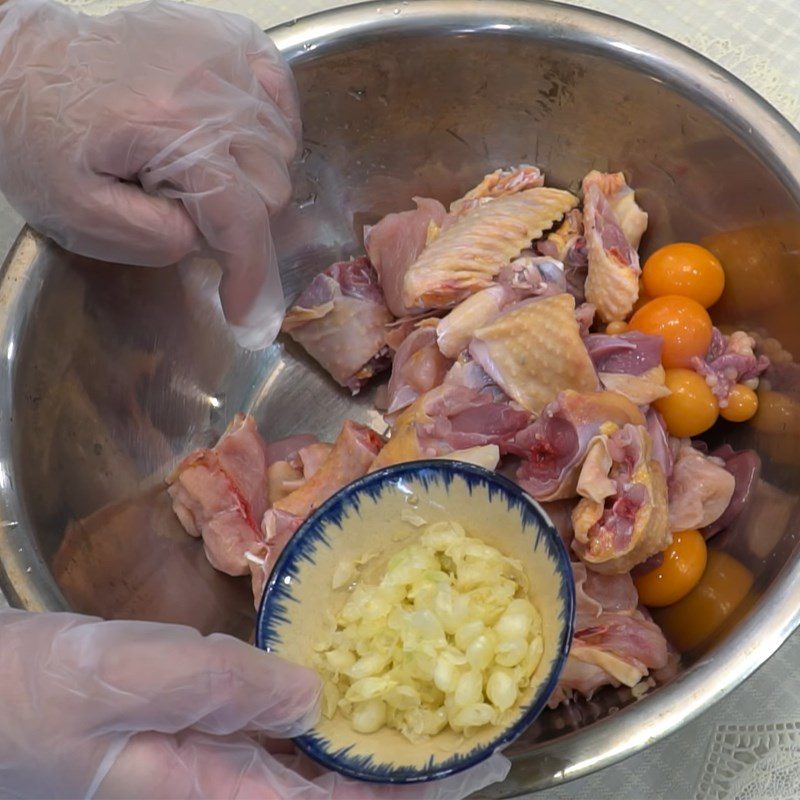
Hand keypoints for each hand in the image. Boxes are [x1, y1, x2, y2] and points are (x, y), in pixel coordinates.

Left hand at [0, 0, 299, 348]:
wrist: (17, 67)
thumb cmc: (40, 138)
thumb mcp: (79, 212)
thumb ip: (151, 237)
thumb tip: (203, 238)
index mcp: (166, 127)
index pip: (242, 215)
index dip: (248, 270)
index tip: (239, 305)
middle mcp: (206, 84)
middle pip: (272, 184)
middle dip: (242, 219)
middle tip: (195, 217)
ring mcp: (219, 54)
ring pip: (283, 144)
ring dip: (255, 176)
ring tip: (203, 174)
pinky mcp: (223, 37)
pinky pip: (279, 91)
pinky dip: (272, 124)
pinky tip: (237, 141)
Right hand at [0, 610, 509, 797]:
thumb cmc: (30, 694)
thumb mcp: (126, 678)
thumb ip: (224, 687)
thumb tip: (316, 695)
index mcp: (214, 791)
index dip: (414, 794)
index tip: (480, 764)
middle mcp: (222, 784)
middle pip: (337, 793)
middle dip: (409, 768)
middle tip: (473, 725)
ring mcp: (210, 758)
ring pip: (313, 761)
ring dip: (372, 738)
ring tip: (428, 702)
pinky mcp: (198, 725)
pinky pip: (279, 726)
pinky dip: (323, 711)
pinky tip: (342, 684)